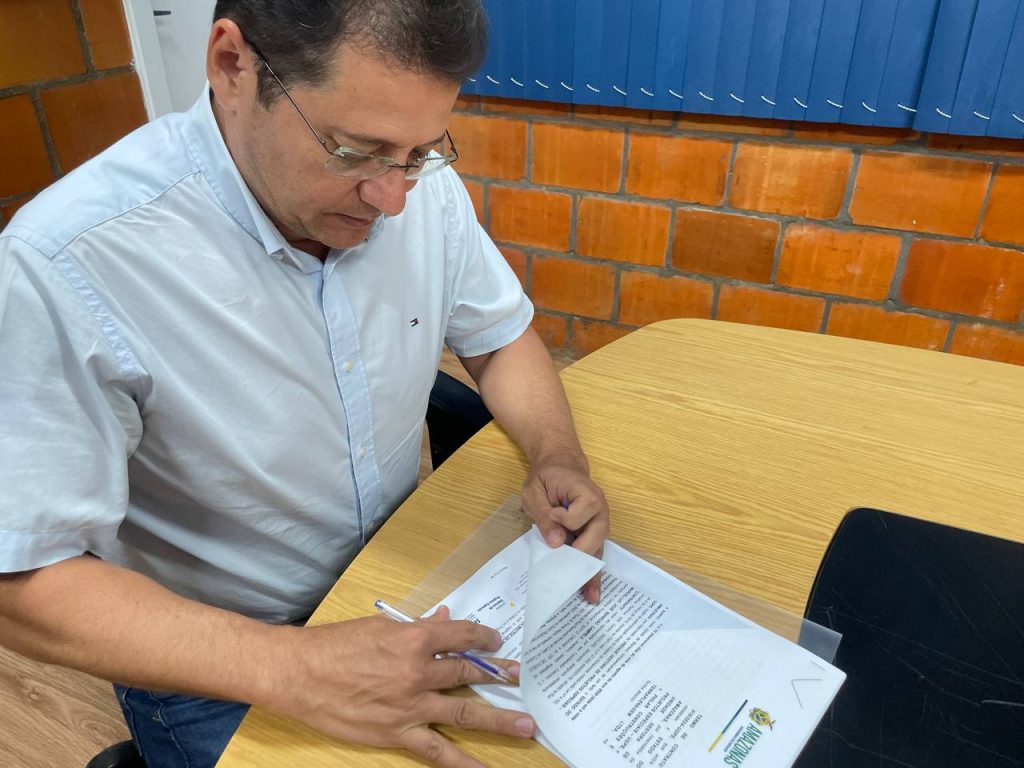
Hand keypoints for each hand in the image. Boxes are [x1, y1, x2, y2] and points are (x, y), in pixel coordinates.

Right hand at [272, 606, 532, 766]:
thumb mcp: (380, 626)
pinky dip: (461, 762)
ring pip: (465, 712)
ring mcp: (411, 705)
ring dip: (499, 718)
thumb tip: (445, 618)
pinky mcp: (398, 732)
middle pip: (469, 673)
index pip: (462, 636)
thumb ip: (417, 625)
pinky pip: (437, 751)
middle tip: (521, 677)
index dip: (483, 638)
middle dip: (498, 675)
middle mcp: (419, 671)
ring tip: (527, 725)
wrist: (301, 673)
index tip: (496, 641)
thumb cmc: (337, 644)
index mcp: (415, 638)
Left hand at [521, 459, 610, 602]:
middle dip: (582, 557)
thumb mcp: (535, 491)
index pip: (578, 515)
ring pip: (597, 549)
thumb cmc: (546, 477)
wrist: (560, 466)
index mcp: (585, 493)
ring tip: (589, 597)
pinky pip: (594, 553)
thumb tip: (557, 543)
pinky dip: (591, 572)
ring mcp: (599, 522)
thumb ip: (544, 515)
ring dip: (591, 573)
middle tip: (567, 576)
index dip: (561, 519)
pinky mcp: (593, 533)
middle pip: (596, 537)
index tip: (550, 512)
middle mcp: (599, 509)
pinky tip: (590, 591)